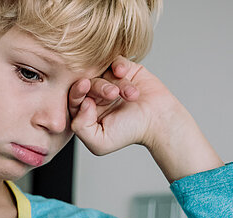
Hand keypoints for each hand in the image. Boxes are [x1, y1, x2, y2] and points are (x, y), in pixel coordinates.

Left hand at [68, 56, 222, 181]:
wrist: (159, 122)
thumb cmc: (130, 133)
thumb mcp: (100, 142)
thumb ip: (81, 128)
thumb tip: (81, 104)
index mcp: (86, 109)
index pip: (73, 97)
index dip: (76, 91)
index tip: (84, 85)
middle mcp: (96, 94)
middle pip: (88, 82)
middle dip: (99, 87)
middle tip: (112, 94)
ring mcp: (110, 80)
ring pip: (103, 72)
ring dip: (116, 82)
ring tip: (130, 95)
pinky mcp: (125, 69)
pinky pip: (116, 60)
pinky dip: (119, 65)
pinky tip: (123, 72)